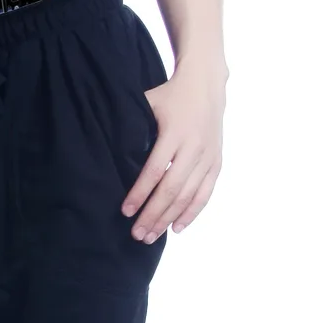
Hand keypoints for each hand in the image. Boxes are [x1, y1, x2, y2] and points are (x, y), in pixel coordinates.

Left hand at [121, 61, 224, 239]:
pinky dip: (192, 213)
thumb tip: (107, 150)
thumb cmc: (169, 96)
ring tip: (151, 236)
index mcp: (174, 133)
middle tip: (137, 234)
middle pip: (172, 189)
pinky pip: (205, 193)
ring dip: (169, 219)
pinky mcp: (216, 162)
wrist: (206, 86)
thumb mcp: (147, 103)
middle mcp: (194, 147)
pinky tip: (176, 228)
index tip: (126, 211)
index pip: (155, 170)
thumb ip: (132, 126)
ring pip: (188, 195)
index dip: (140, 193)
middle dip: (153, 214)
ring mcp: (208, 157)